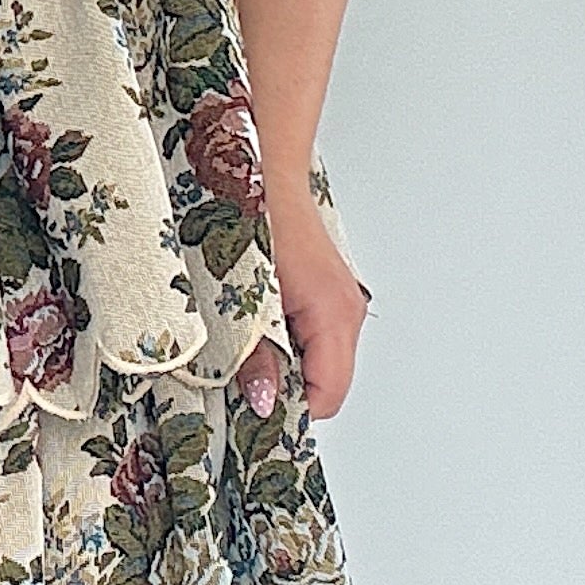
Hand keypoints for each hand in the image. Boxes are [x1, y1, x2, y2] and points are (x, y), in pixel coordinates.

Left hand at [242, 185, 372, 425]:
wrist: (258, 168)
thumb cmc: (253, 216)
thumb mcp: (242, 297)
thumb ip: (254, 356)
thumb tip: (262, 401)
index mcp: (333, 314)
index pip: (327, 395)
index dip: (290, 412)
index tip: (253, 416)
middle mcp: (345, 310)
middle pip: (324, 382)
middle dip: (284, 391)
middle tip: (239, 387)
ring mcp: (337, 301)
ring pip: (316, 360)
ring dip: (280, 365)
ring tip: (241, 351)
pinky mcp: (323, 292)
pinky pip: (309, 336)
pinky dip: (282, 342)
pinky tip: (251, 328)